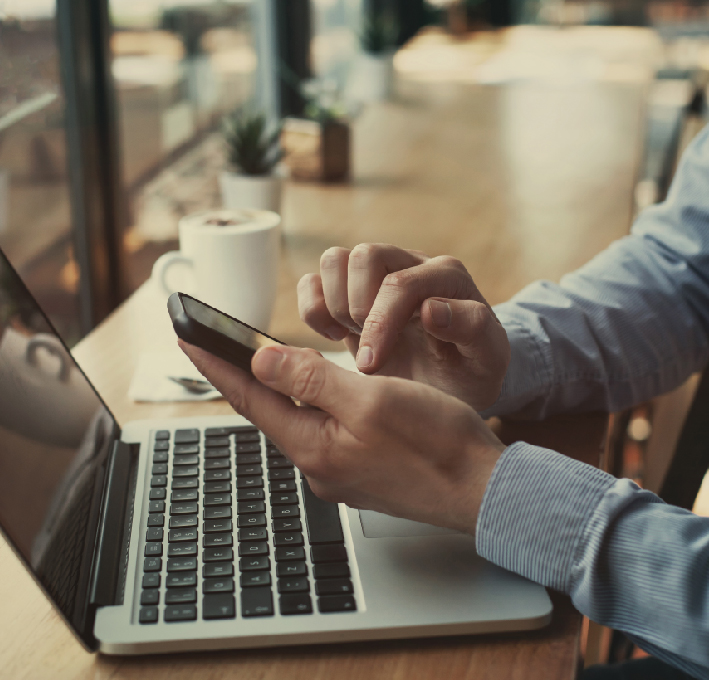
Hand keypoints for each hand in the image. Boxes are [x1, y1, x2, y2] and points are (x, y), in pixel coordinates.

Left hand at [180, 341, 504, 533]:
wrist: (479, 488)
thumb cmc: (436, 444)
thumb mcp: (371, 400)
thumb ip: (311, 380)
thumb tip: (260, 362)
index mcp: (314, 446)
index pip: (250, 398)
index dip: (216, 364)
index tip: (187, 336)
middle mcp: (318, 462)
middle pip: (266, 410)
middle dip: (237, 374)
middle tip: (212, 342)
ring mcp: (338, 468)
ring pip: (293, 418)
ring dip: (271, 387)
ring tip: (252, 359)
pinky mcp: (358, 466)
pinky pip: (319, 427)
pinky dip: (305, 401)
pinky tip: (308, 391)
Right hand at [297, 244, 509, 411]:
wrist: (451, 385)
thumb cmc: (470, 372)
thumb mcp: (487, 360)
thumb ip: (473, 328)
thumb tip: (431, 308)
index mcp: (448, 277)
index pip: (400, 283)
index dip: (380, 322)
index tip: (373, 365)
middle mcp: (410, 265)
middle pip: (364, 256)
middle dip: (358, 308)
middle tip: (370, 349)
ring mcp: (377, 275)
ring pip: (334, 259)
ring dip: (334, 304)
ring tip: (353, 337)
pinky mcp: (350, 292)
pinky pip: (314, 280)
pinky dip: (313, 307)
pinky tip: (334, 335)